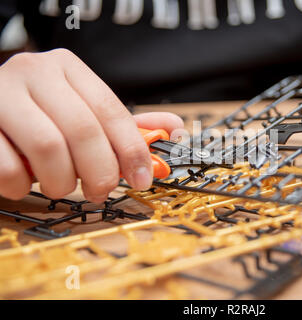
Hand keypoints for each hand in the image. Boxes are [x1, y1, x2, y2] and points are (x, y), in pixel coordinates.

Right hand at [0, 49, 182, 202]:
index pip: (112, 111)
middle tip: (100, 191)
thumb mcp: (84, 113)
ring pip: (47, 148)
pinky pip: (7, 166)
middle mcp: (34, 72)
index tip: (143, 179)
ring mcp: (0, 93)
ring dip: (61, 181)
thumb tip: (174, 128)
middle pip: (83, 131)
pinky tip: (26, 179)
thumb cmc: (42, 117)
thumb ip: (125, 124)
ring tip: (59, 185)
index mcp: (68, 68)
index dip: (133, 151)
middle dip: (99, 172)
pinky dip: (22, 184)